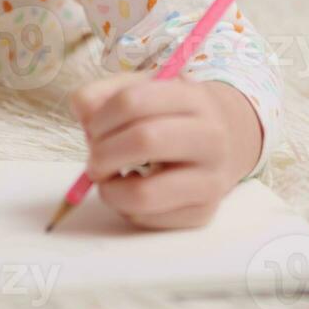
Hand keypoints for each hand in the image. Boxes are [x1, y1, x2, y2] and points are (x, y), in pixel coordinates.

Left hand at [69, 72, 262, 229]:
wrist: (226, 140)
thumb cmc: (172, 114)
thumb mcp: (145, 89)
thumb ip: (105, 94)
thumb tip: (82, 111)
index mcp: (193, 97)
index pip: (133, 101)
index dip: (100, 117)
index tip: (92, 128)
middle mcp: (210, 138)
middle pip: (143, 141)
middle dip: (103, 153)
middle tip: (95, 159)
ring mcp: (211, 179)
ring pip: (143, 194)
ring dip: (109, 190)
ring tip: (110, 178)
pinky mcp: (203, 213)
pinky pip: (147, 219)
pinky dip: (126, 207)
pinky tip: (134, 188)